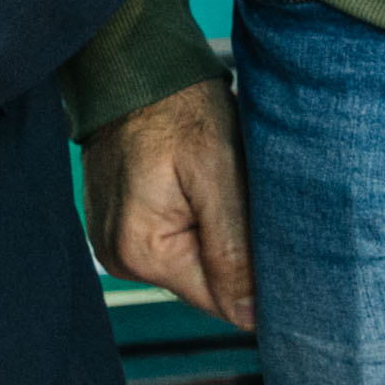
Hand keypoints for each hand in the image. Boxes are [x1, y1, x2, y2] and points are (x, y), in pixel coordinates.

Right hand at [82, 77, 254, 330]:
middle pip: (204, 283)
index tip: (271, 239)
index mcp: (141, 251)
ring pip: (190, 261)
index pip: (219, 301)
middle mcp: (118, 256)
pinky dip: (191, 219)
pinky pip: (170, 239)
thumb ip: (233, 252)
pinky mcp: (118, 223)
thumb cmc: (177, 107)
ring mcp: (113, 240)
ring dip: (212, 233)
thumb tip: (251, 318)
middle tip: (240, 198)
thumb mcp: (218, 174)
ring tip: (215, 186)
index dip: (254, 277)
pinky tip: (194, 185)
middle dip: (232, 249)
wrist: (135, 65)